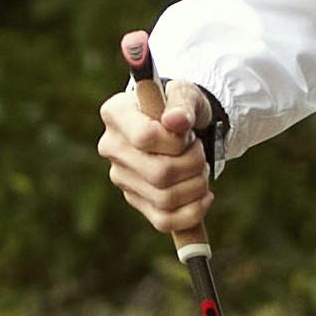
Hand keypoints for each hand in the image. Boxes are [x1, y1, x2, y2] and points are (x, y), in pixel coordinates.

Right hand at [93, 73, 219, 240]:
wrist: (180, 125)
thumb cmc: (179, 106)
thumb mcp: (185, 94)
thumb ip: (182, 103)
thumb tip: (177, 121)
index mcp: (116, 114)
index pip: (145, 138)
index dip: (177, 141)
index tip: (187, 132)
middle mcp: (111, 147)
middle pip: (159, 173)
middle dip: (194, 164)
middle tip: (200, 151)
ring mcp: (121, 177)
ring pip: (165, 199)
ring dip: (197, 185)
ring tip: (201, 168)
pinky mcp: (135, 200)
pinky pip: (164, 221)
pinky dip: (193, 213)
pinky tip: (204, 196)